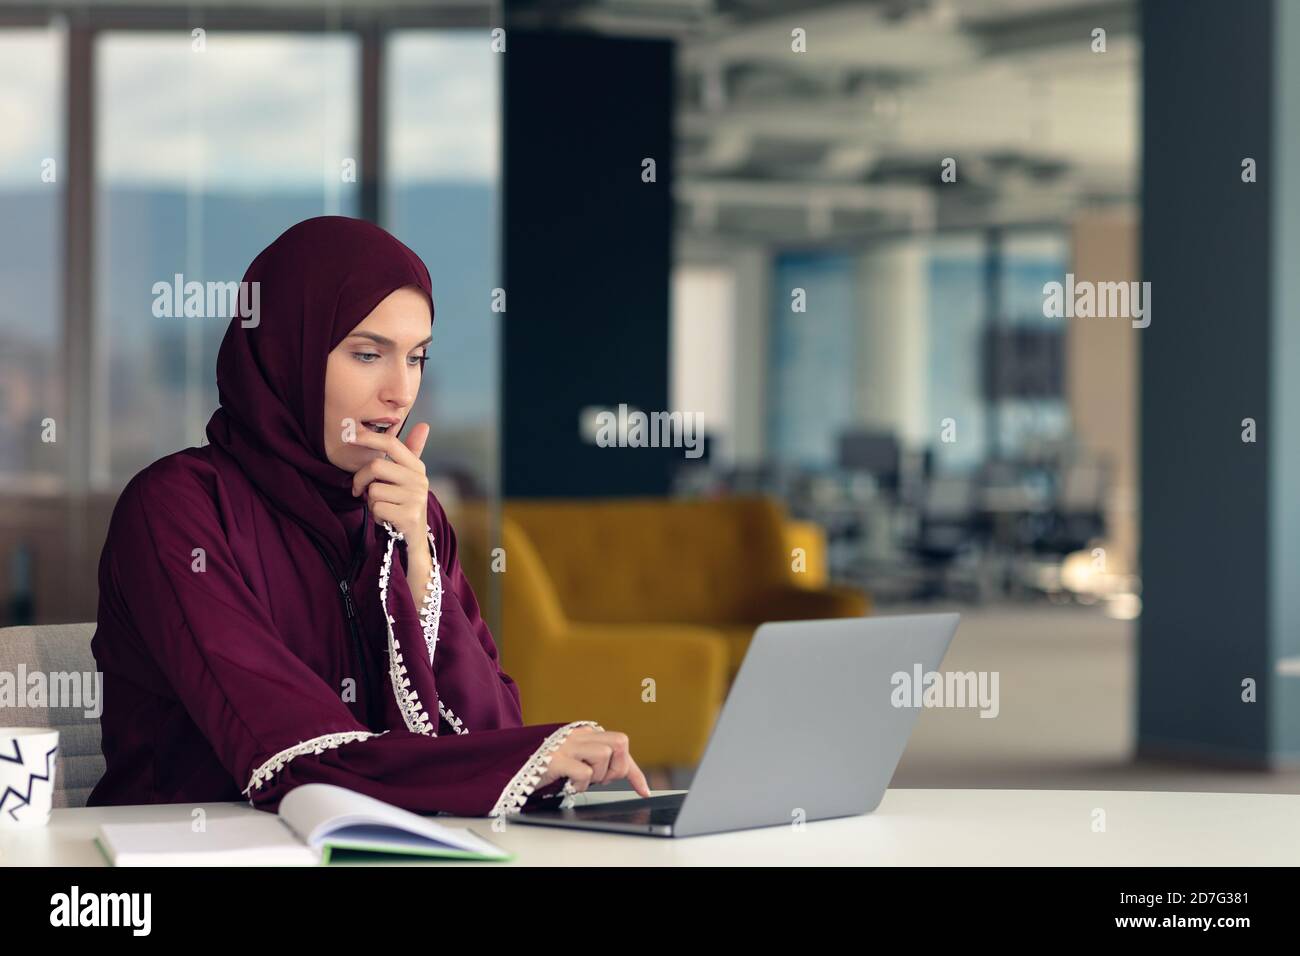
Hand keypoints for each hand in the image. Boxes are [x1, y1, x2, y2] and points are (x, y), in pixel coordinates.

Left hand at [347, 421, 430, 542]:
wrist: (413, 539)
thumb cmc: (404, 504)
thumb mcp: (409, 478)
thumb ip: (412, 452)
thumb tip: (424, 424)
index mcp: (417, 467)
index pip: (392, 444)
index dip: (369, 438)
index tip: (350, 436)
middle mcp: (419, 480)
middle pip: (376, 466)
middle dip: (360, 479)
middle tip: (358, 489)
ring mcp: (415, 498)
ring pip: (373, 490)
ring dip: (370, 501)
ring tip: (383, 507)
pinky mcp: (408, 516)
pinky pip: (377, 508)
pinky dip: (376, 514)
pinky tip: (386, 518)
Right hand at [536, 727, 651, 797]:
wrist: (517, 769)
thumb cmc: (553, 768)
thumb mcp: (581, 763)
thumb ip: (603, 765)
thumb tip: (635, 781)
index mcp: (587, 733)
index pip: (621, 745)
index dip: (635, 772)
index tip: (644, 791)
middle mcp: (579, 734)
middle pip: (620, 742)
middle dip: (616, 767)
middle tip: (599, 780)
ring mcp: (567, 745)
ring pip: (604, 754)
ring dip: (597, 776)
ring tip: (580, 781)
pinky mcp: (555, 759)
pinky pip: (584, 771)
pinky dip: (580, 784)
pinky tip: (569, 785)